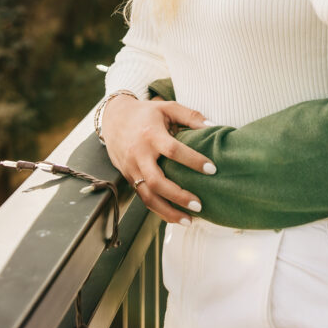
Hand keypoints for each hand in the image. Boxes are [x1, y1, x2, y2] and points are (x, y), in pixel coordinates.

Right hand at [101, 93, 214, 224]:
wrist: (114, 119)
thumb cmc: (146, 113)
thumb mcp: (168, 107)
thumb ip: (191, 116)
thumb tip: (213, 126)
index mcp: (151, 134)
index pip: (173, 150)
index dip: (193, 160)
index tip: (212, 169)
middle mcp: (139, 154)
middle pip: (157, 181)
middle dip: (178, 196)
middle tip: (199, 205)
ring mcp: (132, 169)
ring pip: (147, 196)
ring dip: (168, 212)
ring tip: (189, 220)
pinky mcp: (129, 178)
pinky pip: (143, 198)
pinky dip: (159, 210)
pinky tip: (175, 216)